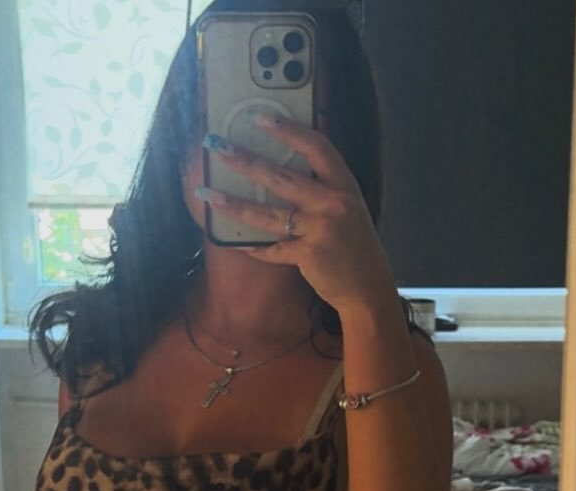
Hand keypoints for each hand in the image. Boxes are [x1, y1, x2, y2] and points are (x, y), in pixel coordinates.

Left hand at [197, 114, 398, 315]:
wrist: (368, 287)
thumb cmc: (352, 245)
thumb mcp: (347, 208)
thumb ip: (322, 188)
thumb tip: (278, 169)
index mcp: (344, 185)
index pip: (316, 147)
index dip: (288, 129)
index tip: (259, 117)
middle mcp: (333, 203)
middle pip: (282, 177)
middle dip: (245, 160)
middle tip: (217, 147)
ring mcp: (321, 230)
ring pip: (268, 214)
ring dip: (234, 204)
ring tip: (207, 193)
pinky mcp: (309, 255)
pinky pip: (272, 249)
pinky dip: (254, 247)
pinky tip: (235, 242)